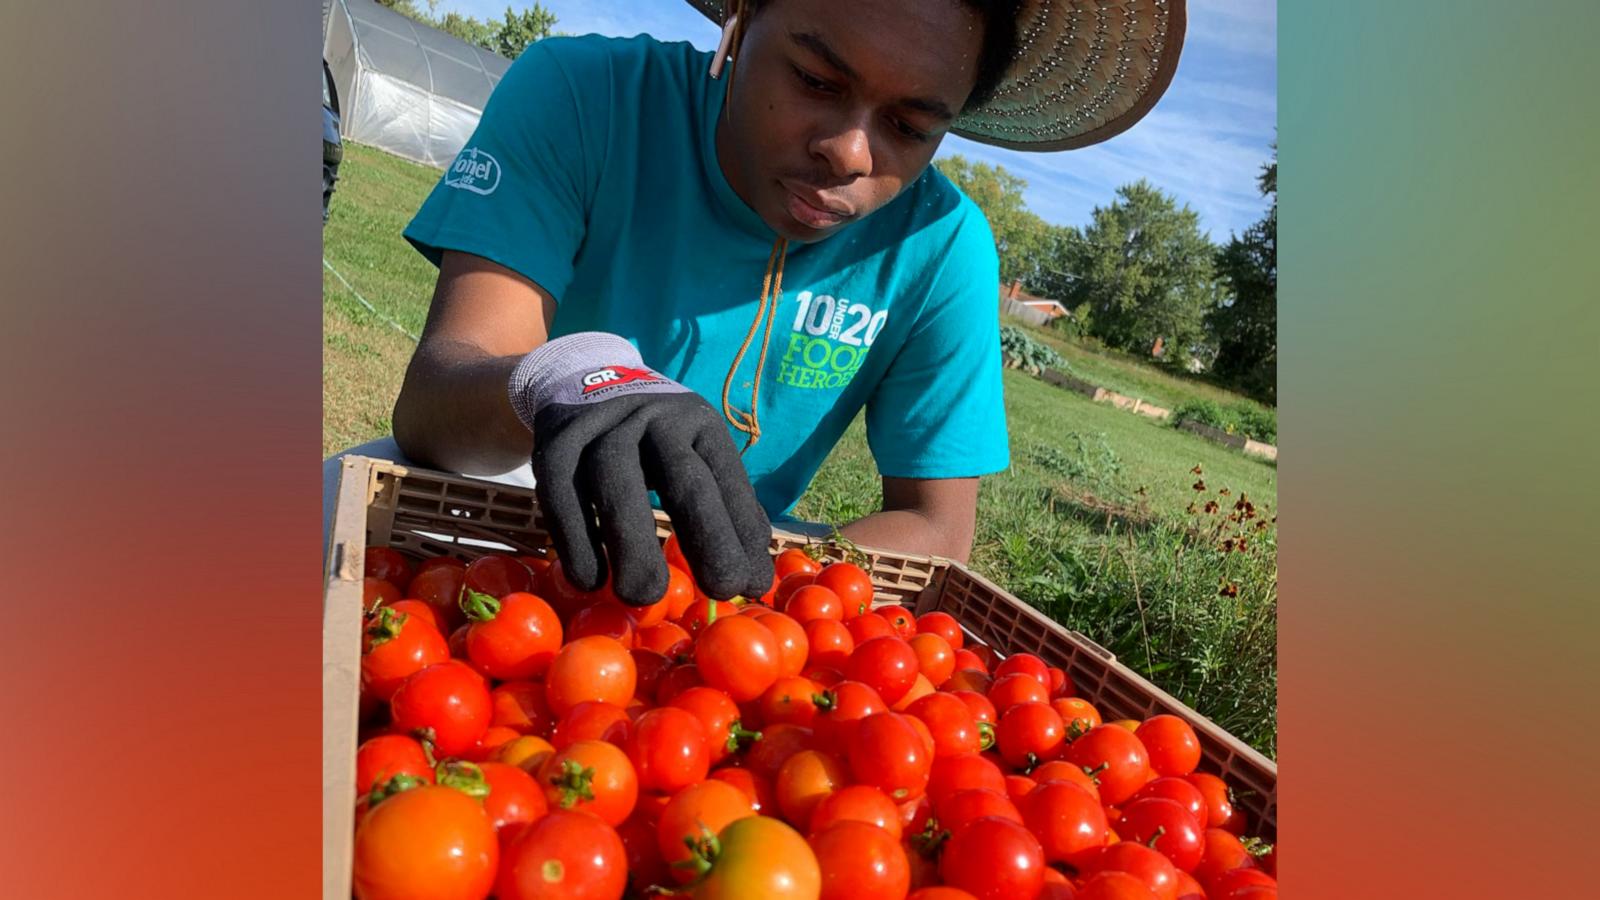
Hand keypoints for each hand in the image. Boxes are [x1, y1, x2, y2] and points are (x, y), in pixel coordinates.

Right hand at [509, 332, 774, 604]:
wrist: (580, 380)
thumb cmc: (651, 440)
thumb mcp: (692, 452)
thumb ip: (721, 506)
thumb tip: (754, 578)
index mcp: (696, 421)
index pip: (726, 478)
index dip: (741, 531)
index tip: (752, 584)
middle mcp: (652, 417)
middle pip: (682, 477)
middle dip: (706, 536)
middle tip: (720, 591)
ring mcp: (600, 427)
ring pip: (615, 482)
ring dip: (632, 544)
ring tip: (644, 596)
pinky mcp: (553, 445)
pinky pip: (561, 496)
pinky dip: (576, 541)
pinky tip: (591, 582)